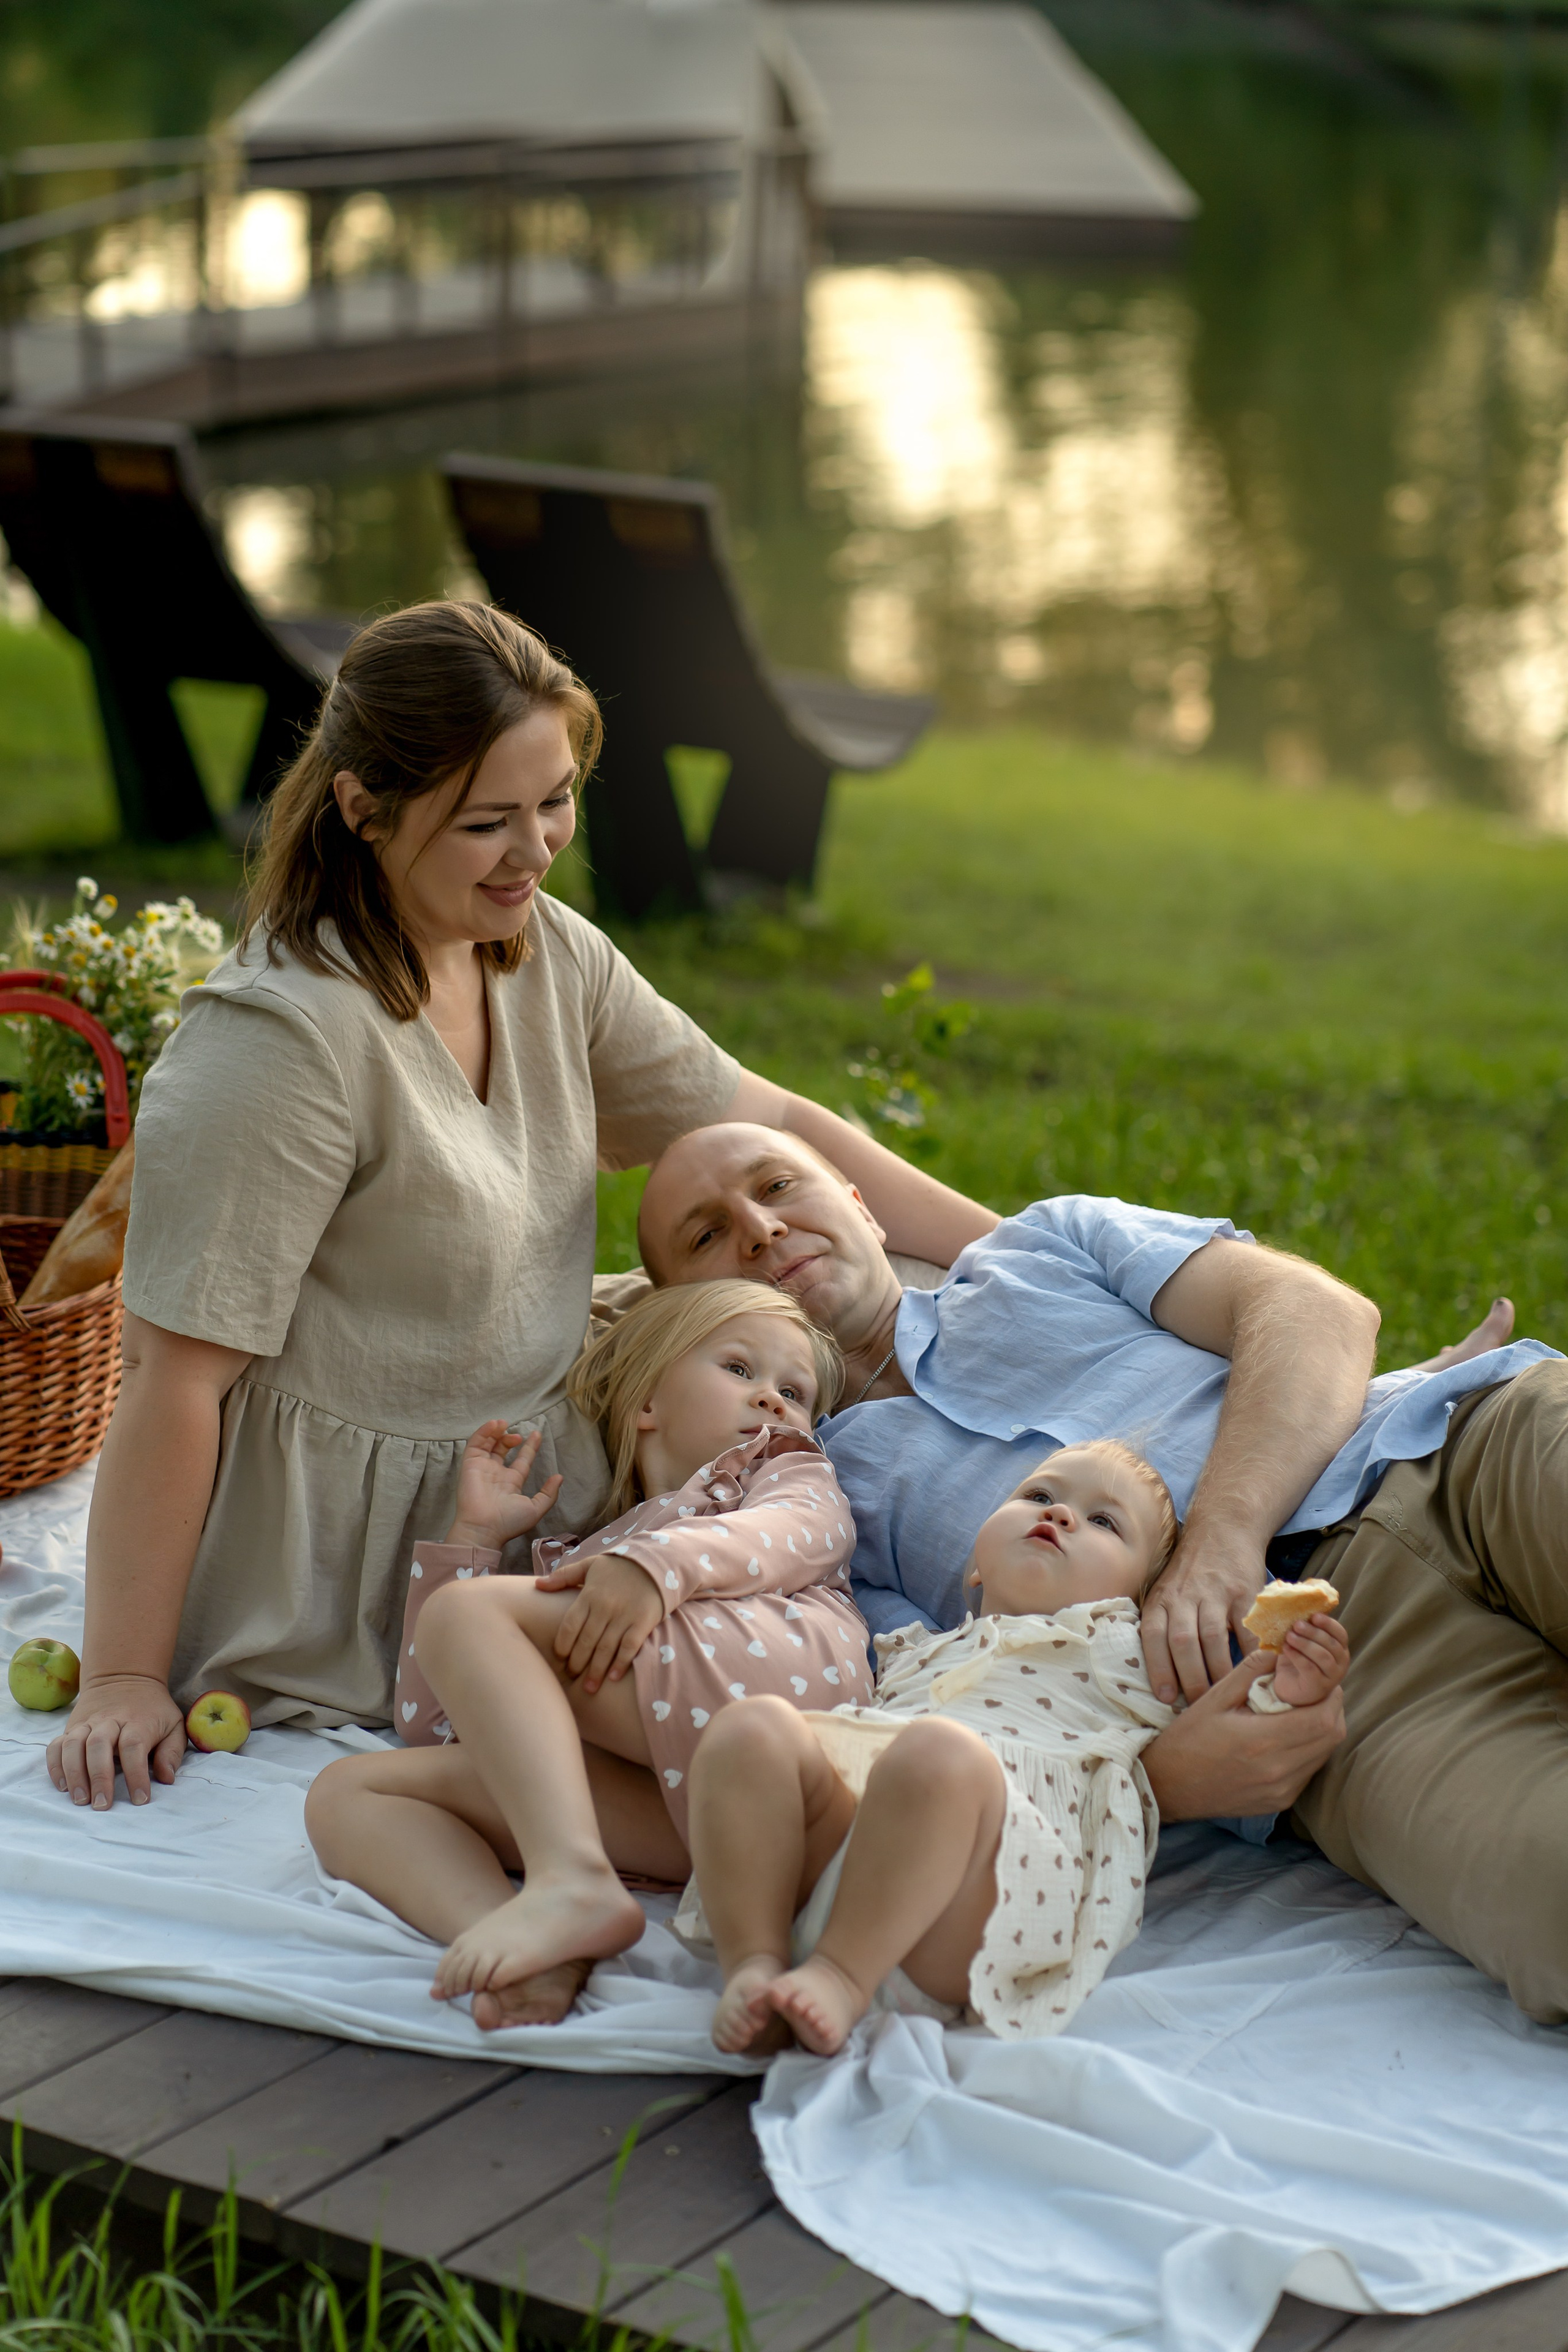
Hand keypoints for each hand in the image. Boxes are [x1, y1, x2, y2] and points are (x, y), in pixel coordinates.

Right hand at [46, 1673, 187, 1809]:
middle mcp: (109, 1721)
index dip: (136, 1774)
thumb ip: (172, 1752)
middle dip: (99, 1777)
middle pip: (99, 1745)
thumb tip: (167, 1778)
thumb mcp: (174, 1724)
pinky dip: (55, 1766)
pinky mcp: (71, 1728)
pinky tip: (62, 1786)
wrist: (125, 1677)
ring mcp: (87, 1724)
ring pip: (74, 1745)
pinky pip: (56, 1746)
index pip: (134, 1747)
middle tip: (102, 1805)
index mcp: (138, 1721)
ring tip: (80, 1800)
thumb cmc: (153, 1710)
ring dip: (74, 1773)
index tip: (140, 1799)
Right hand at [446, 1424, 563, 1551]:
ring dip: (497, 1431)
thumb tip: (559, 1477)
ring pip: (488, 1444)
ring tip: (505, 1424)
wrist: (483, 1528)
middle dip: (511, 1438)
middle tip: (518, 1436)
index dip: (529, 1447)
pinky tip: (495, 1425)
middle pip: (503, 1449)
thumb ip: (548, 1494)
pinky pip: (475, 1444)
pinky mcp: (470, 1464)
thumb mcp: (535, 1509)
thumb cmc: (508, 1522)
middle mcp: (496, 1474)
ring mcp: (482, 1468)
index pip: (521, 1460)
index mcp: (511, 1483)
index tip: (537, 1434)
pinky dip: (484, 1432)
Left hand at [549, 1555, 663, 1694]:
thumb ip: (563, 1576)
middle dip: (577, 1663)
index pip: (570, 1625)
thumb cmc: (618, 1566)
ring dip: (596, 1670)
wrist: (655, 1562)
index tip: (559, 1658)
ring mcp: (624, 1616)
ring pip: (606, 1648)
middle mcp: (605, 1607)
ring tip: (589, 1688)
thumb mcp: (589, 1565)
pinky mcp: (642, 1622)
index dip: (562, 1645)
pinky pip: (629, 1647)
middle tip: (571, 1677)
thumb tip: (537, 1585)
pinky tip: (612, 1678)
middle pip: (586, 1641)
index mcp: (589, 1595)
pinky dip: (621, 1663)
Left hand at [1141, 1523, 1267, 1703]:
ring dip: (1217, 1672)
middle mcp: (1183, 1596)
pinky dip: (1249, 1652)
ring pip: (1212, 1638)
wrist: (1223, 1529)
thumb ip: (1164, 1626)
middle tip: (1199, 1707)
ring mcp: (1214, 1593)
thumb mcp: (1167, 1593)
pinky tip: (1253, 1671)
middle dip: (1190, 1679)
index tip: (1165, 1697)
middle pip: (1182, 1642)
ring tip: (1225, 1695)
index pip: (1152, 1636)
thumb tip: (1164, 1678)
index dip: (1157, 1668)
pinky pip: (1246, 1628)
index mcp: (1161, 1600)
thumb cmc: (1191, 1574)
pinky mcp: (1243, 1591)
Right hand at [1142, 1651, 1344, 1822]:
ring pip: (1324, 1753)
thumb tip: (1282, 1650)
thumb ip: (1252, 1670)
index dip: (1329, 1694)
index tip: (1317, 1678)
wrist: (1168, 1786)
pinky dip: (1308, 1749)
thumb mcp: (1215, 1697)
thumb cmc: (1188, 1738)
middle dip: (1330, 1707)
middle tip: (1313, 1691)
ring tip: (1300, 1711)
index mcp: (1263, 1740)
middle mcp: (1279, 1770)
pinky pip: (1309, 1770)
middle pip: (1331, 1735)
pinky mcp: (1280, 1802)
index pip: (1322, 1716)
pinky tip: (1287, 1737)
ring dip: (1321, 1729)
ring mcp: (1282, 1790)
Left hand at [1271, 1614, 1349, 1707]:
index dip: (1329, 1624)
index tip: (1314, 1615)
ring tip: (1289, 1635)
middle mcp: (1340, 1663)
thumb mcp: (1303, 1642)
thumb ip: (1304, 1629)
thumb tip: (1295, 1609)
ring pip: (1322, 1656)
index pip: (1340, 1634)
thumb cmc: (1299, 1661)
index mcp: (1339, 1649)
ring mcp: (1331, 1677)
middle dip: (1313, 1632)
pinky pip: (1309, 1668)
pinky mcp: (1318, 1686)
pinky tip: (1286, 1648)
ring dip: (1304, 1643)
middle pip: (1331, 1644)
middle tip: (1296, 1624)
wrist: (1290, 1689)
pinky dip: (1297, 1656)